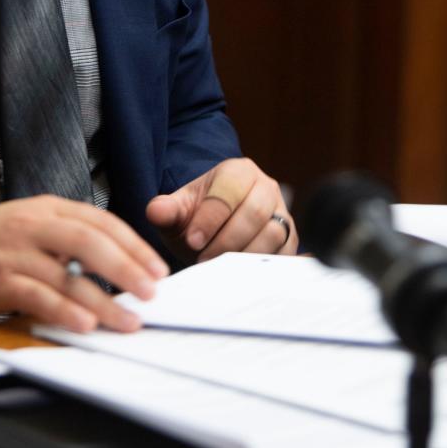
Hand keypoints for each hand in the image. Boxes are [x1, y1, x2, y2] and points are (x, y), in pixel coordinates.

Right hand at [0, 196, 168, 332]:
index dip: (132, 245)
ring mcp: (13, 252)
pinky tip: (85, 325)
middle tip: (150, 292)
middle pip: (89, 241)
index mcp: (45, 207)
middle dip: (126, 267)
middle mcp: (31, 224)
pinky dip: (64, 311)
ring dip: (102, 300)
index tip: (156, 268)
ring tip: (128, 320)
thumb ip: (65, 236)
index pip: (99, 220)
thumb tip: (115, 263)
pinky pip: (37, 296)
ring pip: (67, 274)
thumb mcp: (28, 224)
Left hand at [146, 157, 297, 262]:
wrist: (214, 231)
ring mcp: (281, 212)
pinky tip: (242, 276)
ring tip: (220, 269)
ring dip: (245, 255)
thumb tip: (156, 211)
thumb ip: (166, 209)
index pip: (228, 192)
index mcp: (238, 171)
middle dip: (227, 240)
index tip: (192, 240)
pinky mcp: (290, 238)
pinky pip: (285, 254)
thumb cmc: (197, 218)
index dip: (210, 218)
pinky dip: (265, 268)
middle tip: (204, 259)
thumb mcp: (178, 211)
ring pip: (273, 234)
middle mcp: (265, 187)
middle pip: (254, 213)